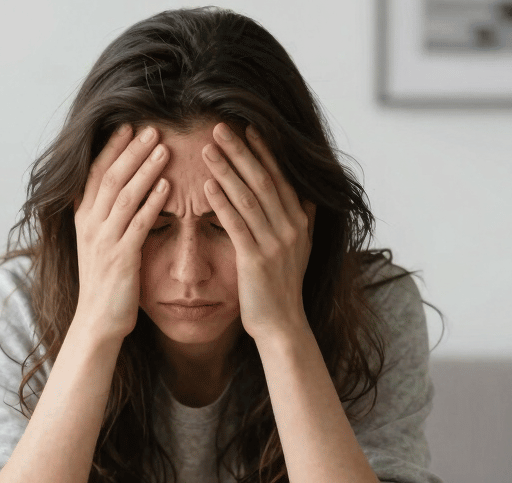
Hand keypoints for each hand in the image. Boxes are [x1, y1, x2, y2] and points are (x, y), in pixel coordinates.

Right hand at [73, 124, 170, 341]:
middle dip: (132, 150)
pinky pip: (138, 224)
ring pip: (124, 195)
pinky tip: (167, 186)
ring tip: (164, 147)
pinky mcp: (121, 258)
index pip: (95, 173)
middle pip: (110, 177)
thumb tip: (119, 192)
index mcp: (83, 218)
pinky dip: (152, 203)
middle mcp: (90, 225)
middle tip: (153, 127)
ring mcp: (104, 241)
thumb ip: (105, 216)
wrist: (97, 321)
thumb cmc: (104, 283)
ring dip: (145, 169)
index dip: (112, 148)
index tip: (129, 126)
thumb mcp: (98, 243)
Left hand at [202, 122, 316, 342]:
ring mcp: (275, 244)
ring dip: (227, 170)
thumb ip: (302, 219)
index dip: (264, 151)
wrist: (282, 326)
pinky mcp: (256, 260)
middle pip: (265, 179)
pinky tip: (207, 186)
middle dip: (242, 151)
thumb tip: (305, 193)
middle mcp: (291, 228)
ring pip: (250, 197)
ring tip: (208, 149)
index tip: (248, 127)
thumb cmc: (282, 288)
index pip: (281, 177)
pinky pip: (237, 225)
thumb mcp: (300, 249)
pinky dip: (222, 203)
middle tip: (221, 127)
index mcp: (300, 222)